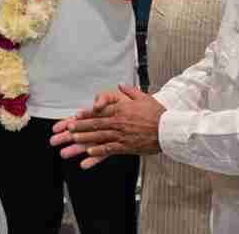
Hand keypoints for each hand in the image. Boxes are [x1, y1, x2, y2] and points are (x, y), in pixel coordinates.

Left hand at [50, 85, 165, 168]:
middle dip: (81, 126)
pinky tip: (89, 153)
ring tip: (74, 140)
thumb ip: (130, 91)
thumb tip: (121, 85)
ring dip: (86, 139)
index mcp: (122, 110)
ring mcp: (122, 135)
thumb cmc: (157, 113)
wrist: (169, 129)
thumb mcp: (143, 97)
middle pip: (97, 124)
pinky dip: (99, 151)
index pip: (101, 111)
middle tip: (69, 129)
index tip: (76, 115)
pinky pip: (110, 149)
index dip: (87, 114)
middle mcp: (120, 122)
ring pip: (100, 137)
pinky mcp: (127, 147)